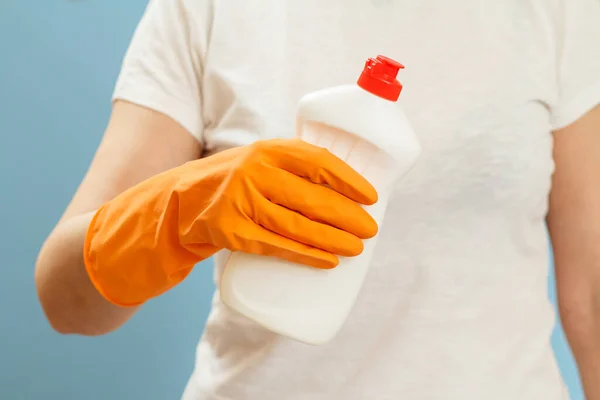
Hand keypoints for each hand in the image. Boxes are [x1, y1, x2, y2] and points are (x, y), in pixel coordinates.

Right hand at [84, 138, 377, 305]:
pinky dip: (304, 254)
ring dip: (332, 238)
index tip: (372, 196)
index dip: (349, 179)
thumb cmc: (225, 186)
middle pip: (312, 195)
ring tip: (357, 248)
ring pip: (297, 224)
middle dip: (348, 215)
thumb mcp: (254, 163)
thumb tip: (340, 191)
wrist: (171, 207)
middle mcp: (253, 170)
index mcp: (266, 149)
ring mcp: (239, 201)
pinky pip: (275, 246)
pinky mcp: (229, 231)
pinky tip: (327, 261)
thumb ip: (288, 169)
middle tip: (370, 230)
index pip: (317, 160)